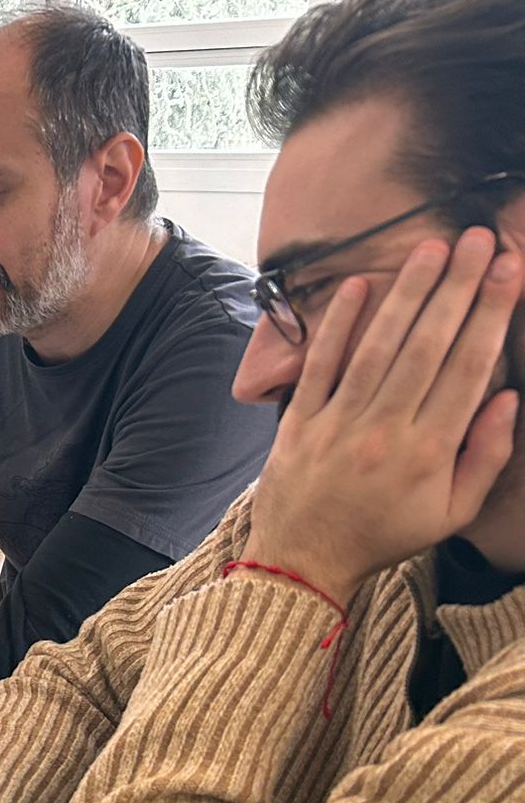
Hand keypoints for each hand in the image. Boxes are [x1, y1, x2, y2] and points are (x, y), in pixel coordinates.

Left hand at [242, 229, 521, 602]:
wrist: (303, 561)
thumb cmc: (384, 534)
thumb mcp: (451, 513)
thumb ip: (486, 456)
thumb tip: (507, 398)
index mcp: (429, 453)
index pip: (468, 369)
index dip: (491, 314)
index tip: (510, 270)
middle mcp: (384, 431)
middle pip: (428, 346)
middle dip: (458, 288)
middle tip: (481, 240)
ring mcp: (338, 423)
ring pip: (378, 347)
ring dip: (407, 293)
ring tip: (434, 248)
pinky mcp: (299, 421)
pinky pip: (320, 365)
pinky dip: (339, 325)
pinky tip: (360, 285)